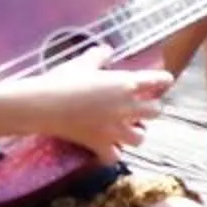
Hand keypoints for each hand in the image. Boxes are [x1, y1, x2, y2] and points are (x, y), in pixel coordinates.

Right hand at [31, 62, 172, 162]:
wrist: (43, 104)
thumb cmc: (63, 79)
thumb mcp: (82, 63)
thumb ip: (99, 56)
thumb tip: (106, 49)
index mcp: (127, 83)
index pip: (159, 81)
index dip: (163, 80)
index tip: (162, 81)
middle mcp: (127, 108)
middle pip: (156, 111)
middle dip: (150, 109)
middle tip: (138, 107)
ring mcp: (115, 129)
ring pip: (140, 138)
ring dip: (135, 133)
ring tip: (125, 130)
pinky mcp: (100, 144)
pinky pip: (114, 157)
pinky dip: (111, 154)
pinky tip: (106, 148)